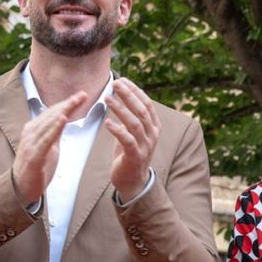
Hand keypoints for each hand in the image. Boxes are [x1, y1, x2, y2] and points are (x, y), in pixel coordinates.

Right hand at [12, 92, 85, 204]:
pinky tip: (63, 118)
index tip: (81, 95)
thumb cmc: (36, 168)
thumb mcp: (49, 148)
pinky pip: (46, 139)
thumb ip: (54, 134)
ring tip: (76, 101)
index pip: (53, 113)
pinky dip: (55, 128)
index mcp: (34, 129)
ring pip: (49, 123)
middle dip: (68, 103)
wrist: (21, 188)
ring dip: (64, 111)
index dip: (67, 103)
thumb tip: (63, 121)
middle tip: (83, 94)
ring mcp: (31, 143)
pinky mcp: (34, 156)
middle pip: (52, 114)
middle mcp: (31, 133)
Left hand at [104, 77, 160, 202]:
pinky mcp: (135, 156)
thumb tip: (121, 95)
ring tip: (107, 99)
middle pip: (141, 110)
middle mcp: (152, 135)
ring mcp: (145, 146)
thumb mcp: (133, 133)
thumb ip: (131, 116)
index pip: (147, 104)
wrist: (133, 180)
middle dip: (128, 95)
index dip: (135, 91)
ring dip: (120, 109)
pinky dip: (117, 130)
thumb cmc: (130, 153)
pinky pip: (127, 140)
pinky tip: (107, 122)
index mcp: (154, 127)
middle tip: (115, 84)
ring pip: (134, 123)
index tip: (123, 80)